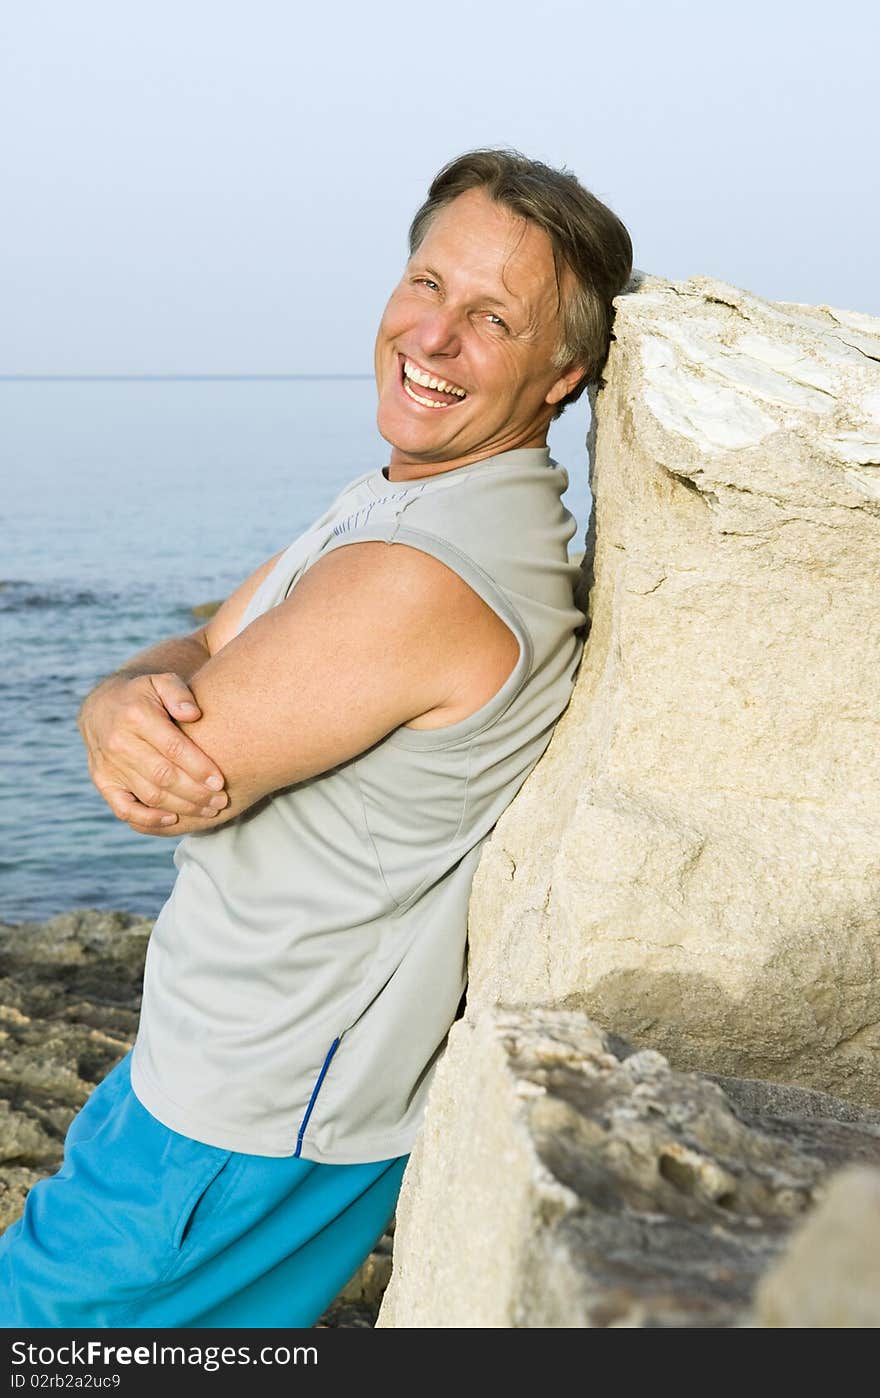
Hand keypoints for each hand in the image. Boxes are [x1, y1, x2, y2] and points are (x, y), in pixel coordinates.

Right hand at [77, 672, 227, 829]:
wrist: (104, 705)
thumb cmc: (144, 694)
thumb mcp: (161, 681)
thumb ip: (179, 693)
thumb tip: (194, 714)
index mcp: (135, 715)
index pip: (173, 747)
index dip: (199, 767)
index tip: (221, 781)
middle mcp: (118, 742)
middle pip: (163, 776)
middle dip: (196, 792)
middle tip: (221, 800)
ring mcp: (108, 765)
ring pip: (150, 795)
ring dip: (183, 807)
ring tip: (209, 810)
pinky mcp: (103, 781)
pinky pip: (124, 809)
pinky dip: (149, 819)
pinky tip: (174, 819)